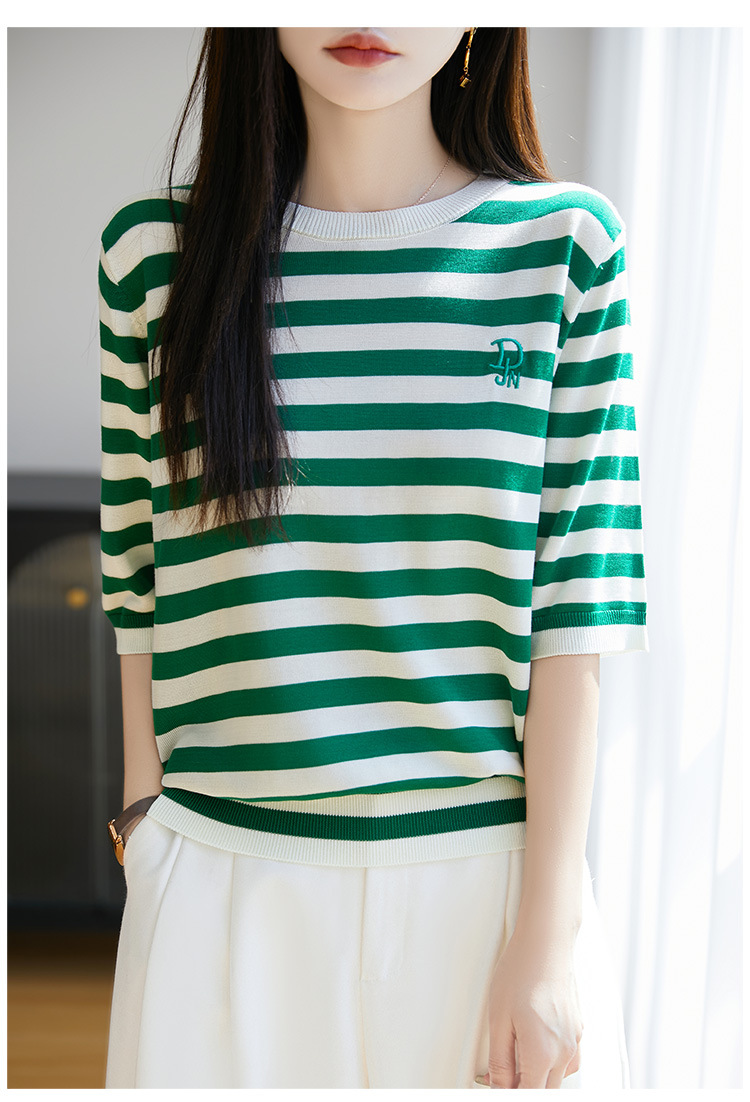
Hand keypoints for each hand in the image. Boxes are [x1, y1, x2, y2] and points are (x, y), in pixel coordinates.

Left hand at [477, 930, 582, 1087]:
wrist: (545, 943)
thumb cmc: (520, 973)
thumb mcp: (498, 1020)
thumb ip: (500, 1062)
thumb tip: (498, 1087)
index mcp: (542, 1054)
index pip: (528, 1096)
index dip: (509, 1093)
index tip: (497, 1086)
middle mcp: (564, 1052)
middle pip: (545, 1092)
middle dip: (522, 1087)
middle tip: (500, 1074)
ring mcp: (575, 1041)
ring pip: (557, 1080)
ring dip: (538, 1078)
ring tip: (514, 1058)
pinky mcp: (578, 1030)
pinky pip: (566, 1062)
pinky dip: (550, 1064)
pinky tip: (534, 1048)